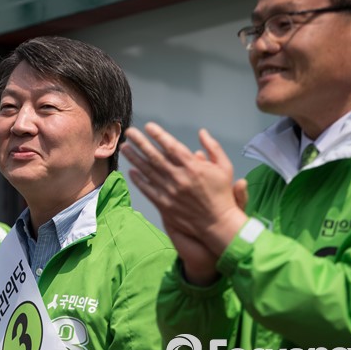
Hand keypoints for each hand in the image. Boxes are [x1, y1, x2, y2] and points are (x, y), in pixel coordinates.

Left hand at [121, 123, 247, 256]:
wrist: (218, 224)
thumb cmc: (222, 194)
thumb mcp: (225, 167)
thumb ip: (213, 147)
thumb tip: (202, 132)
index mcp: (193, 166)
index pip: (170, 146)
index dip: (158, 134)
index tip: (148, 126)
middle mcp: (178, 177)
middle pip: (154, 156)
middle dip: (140, 142)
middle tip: (130, 132)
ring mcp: (169, 191)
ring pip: (147, 171)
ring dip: (134, 158)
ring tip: (125, 147)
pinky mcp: (164, 204)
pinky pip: (147, 189)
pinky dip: (138, 180)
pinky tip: (131, 171)